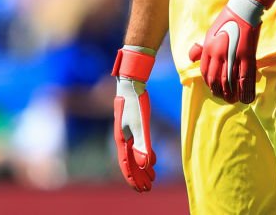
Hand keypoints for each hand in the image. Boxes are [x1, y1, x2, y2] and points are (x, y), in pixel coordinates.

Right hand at [112, 47, 156, 191]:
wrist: (131, 84)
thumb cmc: (135, 103)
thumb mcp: (141, 125)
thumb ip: (143, 145)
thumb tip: (145, 165)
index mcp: (122, 140)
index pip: (127, 165)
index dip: (134, 179)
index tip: (141, 190)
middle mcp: (123, 139)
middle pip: (130, 163)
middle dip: (139, 177)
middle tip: (148, 189)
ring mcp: (127, 133)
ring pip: (134, 156)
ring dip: (143, 169)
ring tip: (152, 178)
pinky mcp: (134, 127)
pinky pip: (138, 146)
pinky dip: (145, 156)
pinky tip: (153, 161)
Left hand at [188, 0, 275, 103]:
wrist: (243, 10)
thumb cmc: (226, 20)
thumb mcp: (209, 33)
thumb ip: (201, 48)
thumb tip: (191, 58)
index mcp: (209, 48)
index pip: (205, 72)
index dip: (209, 83)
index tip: (213, 89)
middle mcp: (219, 54)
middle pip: (217, 80)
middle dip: (219, 92)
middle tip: (224, 97)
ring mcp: (233, 56)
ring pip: (230, 82)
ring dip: (231, 94)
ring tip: (233, 100)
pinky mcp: (247, 56)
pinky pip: (245, 78)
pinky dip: (245, 90)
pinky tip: (246, 97)